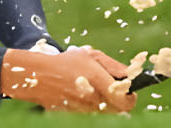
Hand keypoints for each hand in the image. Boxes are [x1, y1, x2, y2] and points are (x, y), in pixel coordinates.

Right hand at [1, 46, 136, 112]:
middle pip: (118, 110)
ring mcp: (83, 110)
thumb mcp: (90, 56)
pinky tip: (82, 95)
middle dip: (119, 100)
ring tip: (94, 90)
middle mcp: (92, 98)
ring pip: (104, 112)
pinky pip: (90, 114)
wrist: (38, 76)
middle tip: (114, 90)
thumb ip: (112, 66)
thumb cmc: (66, 62)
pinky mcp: (74, 115)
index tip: (130, 91)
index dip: (131, 97)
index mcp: (99, 81)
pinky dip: (91, 106)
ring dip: (104, 103)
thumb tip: (129, 75)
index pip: (126, 100)